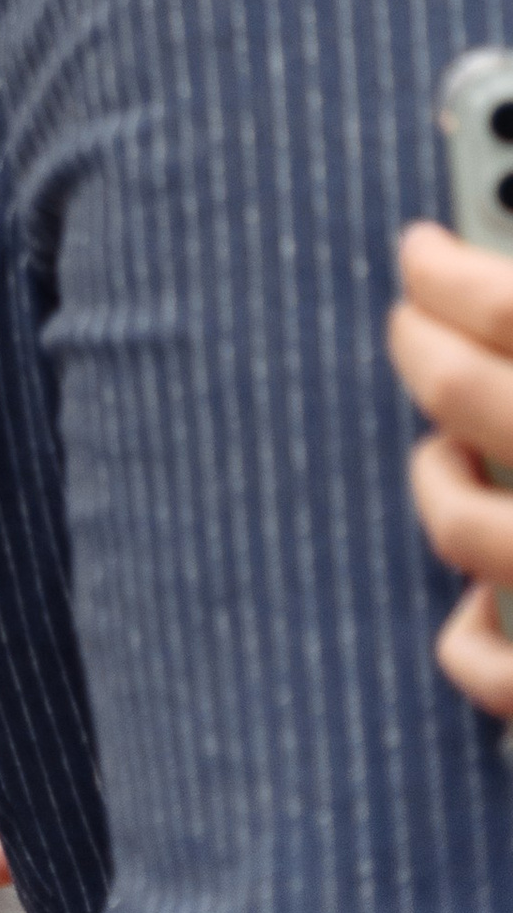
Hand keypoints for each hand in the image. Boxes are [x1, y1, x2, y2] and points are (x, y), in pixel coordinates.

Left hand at [392, 221, 512, 717]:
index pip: (503, 306)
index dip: (449, 267)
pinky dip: (477, 635)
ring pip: (460, 522)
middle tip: (410, 323)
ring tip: (457, 458)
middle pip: (465, 391)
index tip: (421, 250)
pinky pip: (492, 662)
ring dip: (441, 479)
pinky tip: (487, 601)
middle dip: (418, 346)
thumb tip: (483, 276)